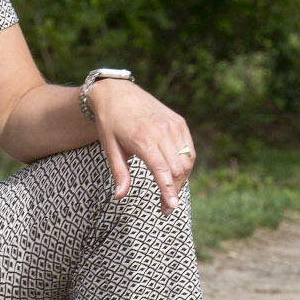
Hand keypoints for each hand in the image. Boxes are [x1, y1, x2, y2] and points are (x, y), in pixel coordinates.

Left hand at [88, 79, 196, 210]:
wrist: (117, 92)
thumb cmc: (110, 122)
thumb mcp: (110, 148)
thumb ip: (119, 173)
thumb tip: (119, 196)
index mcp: (142, 139)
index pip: (162, 170)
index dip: (168, 191)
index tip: (171, 207)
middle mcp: (161, 131)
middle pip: (177, 169)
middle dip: (174, 190)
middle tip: (165, 207)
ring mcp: (173, 125)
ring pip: (187, 160)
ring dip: (182, 180)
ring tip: (170, 192)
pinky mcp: (179, 122)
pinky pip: (189, 149)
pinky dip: (186, 164)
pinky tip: (176, 174)